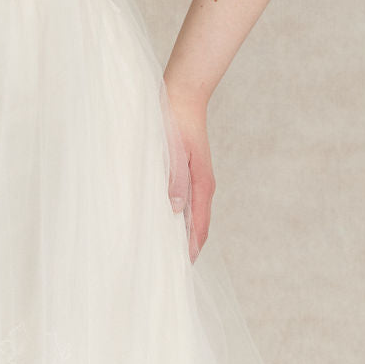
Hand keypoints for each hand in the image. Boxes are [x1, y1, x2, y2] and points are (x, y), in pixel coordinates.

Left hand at [161, 81, 215, 262]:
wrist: (181, 95)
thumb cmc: (175, 121)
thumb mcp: (173, 151)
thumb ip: (175, 179)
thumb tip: (176, 211)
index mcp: (202, 184)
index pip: (199, 226)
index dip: (192, 248)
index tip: (183, 268)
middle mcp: (201, 184)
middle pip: (197, 223)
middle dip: (187, 245)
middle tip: (170, 265)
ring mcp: (195, 177)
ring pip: (190, 212)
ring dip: (180, 230)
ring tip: (164, 247)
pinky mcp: (186, 168)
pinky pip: (183, 199)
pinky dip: (176, 213)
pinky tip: (163, 216)